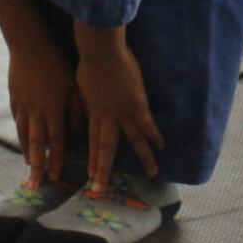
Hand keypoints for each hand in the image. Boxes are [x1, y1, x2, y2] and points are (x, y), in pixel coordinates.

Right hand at [6, 32, 80, 186]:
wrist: (29, 45)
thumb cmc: (56, 62)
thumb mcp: (73, 84)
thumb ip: (76, 108)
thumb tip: (81, 130)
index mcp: (53, 108)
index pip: (55, 140)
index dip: (55, 160)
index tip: (56, 176)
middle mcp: (36, 112)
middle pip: (36, 145)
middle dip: (37, 167)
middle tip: (36, 185)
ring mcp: (23, 106)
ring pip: (24, 135)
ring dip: (28, 154)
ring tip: (30, 168)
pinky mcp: (14, 99)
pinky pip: (17, 122)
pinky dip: (19, 135)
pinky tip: (22, 143)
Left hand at [73, 25, 162, 185]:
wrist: (100, 52)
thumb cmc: (88, 63)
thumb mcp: (80, 86)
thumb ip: (84, 101)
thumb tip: (85, 110)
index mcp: (93, 113)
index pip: (92, 142)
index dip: (93, 160)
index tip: (92, 176)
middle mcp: (108, 118)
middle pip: (106, 150)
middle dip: (104, 171)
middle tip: (100, 191)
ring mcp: (124, 113)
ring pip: (133, 141)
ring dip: (143, 158)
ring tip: (152, 173)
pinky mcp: (137, 104)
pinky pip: (148, 125)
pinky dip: (155, 136)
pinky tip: (162, 146)